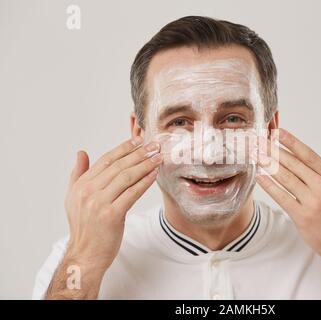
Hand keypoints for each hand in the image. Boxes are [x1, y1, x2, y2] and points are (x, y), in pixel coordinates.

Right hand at [64, 136, 161, 271]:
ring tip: (158, 157)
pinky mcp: (112, 215)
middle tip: (154, 146)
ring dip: (145, 165)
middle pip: (118, 166)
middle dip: (139, 154)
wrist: (85, 254)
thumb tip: (81, 152)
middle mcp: (88, 191)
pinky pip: (132, 193)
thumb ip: (78, 174)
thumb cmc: (84, 227)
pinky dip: (144, 182)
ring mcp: (99, 203)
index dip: (123, 148)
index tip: (138, 140)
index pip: (106, 160)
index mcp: (81, 185)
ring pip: (126, 177)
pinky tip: (154, 175)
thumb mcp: (74, 198)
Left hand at [255, 128, 320, 298]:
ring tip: (256, 154)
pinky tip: (260, 177)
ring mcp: (312, 202)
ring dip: (268, 165)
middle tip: (260, 140)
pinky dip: (269, 186)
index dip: (292, 142)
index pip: (309, 155)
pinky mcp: (302, 216)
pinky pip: (282, 197)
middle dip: (275, 150)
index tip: (279, 132)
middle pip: (294, 164)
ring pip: (285, 178)